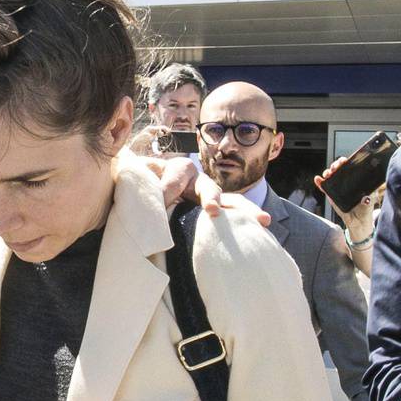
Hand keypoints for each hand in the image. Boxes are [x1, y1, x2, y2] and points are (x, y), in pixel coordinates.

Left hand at [142, 157, 270, 226]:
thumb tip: (149, 204)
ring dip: (243, 211)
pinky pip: (233, 218)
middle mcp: (198, 182)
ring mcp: (210, 199)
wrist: (147, 192)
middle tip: (211, 210)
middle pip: (209, 188)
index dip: (167, 190)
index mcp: (178, 169)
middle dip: (211, 198)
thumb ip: (142, 187)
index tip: (162, 201)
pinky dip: (246, 224)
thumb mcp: (138, 180)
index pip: (175, 178)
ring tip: (261, 220)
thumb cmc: (143, 185)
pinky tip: (262, 231)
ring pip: (230, 203)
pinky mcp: (216, 215)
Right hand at [317, 157, 377, 240]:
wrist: (357, 222)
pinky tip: (317, 179)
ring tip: (327, 174)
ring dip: (327, 172)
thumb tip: (365, 198)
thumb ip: (367, 200)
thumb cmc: (365, 209)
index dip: (346, 162)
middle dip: (335, 165)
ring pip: (331, 176)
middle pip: (339, 169)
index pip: (351, 167)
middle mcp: (346, 181)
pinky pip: (324, 187)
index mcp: (356, 180)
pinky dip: (320, 182)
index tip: (344, 161)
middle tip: (335, 167)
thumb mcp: (369, 202)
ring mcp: (338, 187)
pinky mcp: (331, 194)